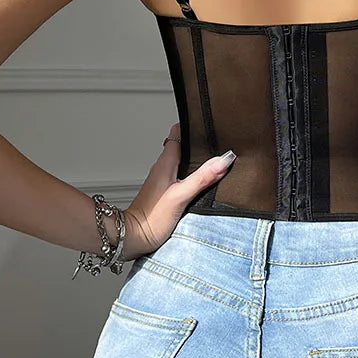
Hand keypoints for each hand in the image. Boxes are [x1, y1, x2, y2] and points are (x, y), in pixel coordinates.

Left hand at [120, 123, 235, 259]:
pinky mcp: (166, 192)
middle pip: (182, 145)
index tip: (205, 120)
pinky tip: (203, 181)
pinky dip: (193, 173)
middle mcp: (163, 168)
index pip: (177, 133)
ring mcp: (164, 180)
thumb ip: (203, 177)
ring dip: (196, 158)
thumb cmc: (151, 218)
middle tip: (217, 139)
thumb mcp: (181, 196)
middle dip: (198, 142)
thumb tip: (223, 159)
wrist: (134, 237)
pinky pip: (181, 175)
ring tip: (215, 158)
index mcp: (165, 163)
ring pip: (182, 161)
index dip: (190, 124)